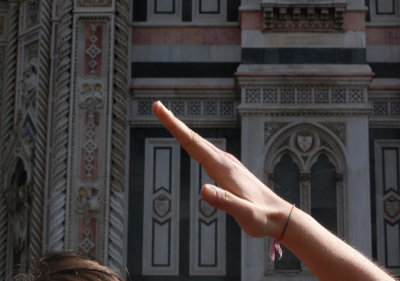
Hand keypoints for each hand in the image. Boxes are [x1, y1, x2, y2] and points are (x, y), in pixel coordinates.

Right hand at [152, 101, 290, 237]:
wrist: (280, 216)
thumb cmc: (262, 217)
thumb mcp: (244, 214)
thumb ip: (225, 201)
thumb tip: (202, 189)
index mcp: (223, 167)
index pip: (193, 143)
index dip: (174, 126)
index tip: (160, 109)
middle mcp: (225, 161)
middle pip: (194, 138)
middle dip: (174, 122)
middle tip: (157, 106)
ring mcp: (227, 164)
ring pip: (200, 143)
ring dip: (182, 131)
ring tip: (168, 120)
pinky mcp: (229, 170)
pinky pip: (206, 151)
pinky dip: (193, 142)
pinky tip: (191, 144)